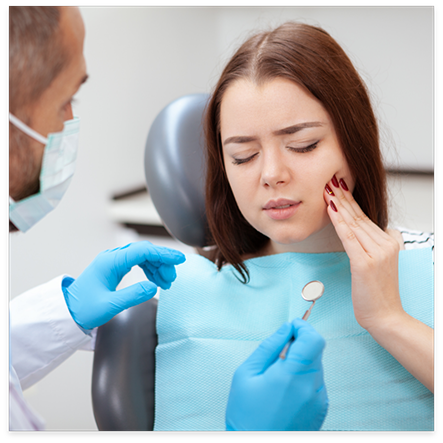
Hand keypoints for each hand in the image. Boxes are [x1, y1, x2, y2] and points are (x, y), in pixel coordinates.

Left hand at [62, 241, 185, 329]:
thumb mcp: (110, 306)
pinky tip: (156, 280)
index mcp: (111, 262)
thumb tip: (154, 287)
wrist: (67, 312)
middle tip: (172, 279)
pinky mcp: (115, 268)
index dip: (163, 254)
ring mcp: (114, 262)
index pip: (143, 251)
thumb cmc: (84, 309)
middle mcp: (113, 258)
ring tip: (166, 282)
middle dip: (162, 262)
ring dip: (157, 266)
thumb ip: (133, 295)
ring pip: (142, 256)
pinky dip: (149, 270)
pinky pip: (137, 263)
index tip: (179, 259)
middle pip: (145, 251)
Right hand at [225, 318, 327, 430]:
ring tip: (278, 376)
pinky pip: (316, 382)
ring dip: (302, 361)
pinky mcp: (321, 409)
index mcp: (292, 376)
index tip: (292, 326)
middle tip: (280, 352)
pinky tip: (286, 389)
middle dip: (300, 344)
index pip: (313, 339)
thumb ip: (269, 347)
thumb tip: (285, 329)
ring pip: (316, 365)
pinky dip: (304, 377)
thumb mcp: (246, 374)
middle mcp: (311, 388)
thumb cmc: (247, 416)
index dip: (303, 327)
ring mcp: (319, 400)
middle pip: (316, 350)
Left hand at [324, 175, 403, 330]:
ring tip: (327, 190)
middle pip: (359, 216)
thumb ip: (371, 245)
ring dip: (338, 205)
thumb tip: (360, 231)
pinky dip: (339, 222)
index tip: (338, 187)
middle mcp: (385, 243)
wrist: (386, 317)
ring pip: (353, 224)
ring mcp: (377, 253)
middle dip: (342, 197)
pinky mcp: (365, 263)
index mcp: (389, 241)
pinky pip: (349, 238)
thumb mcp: (378, 264)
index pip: (364, 217)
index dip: (350, 201)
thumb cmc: (377, 293)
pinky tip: (331, 210)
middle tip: (330, 180)